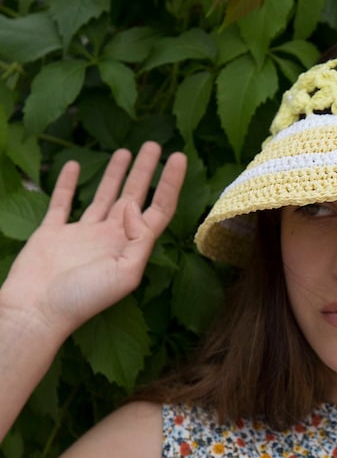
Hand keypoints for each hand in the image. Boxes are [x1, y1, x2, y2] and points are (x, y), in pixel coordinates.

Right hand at [0, 142, 186, 341]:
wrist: (36, 312)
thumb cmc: (84, 298)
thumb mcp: (126, 272)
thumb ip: (139, 238)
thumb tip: (136, 206)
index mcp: (131, 246)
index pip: (158, 209)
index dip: (171, 184)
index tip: (179, 157)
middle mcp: (111, 237)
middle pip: (134, 196)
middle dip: (146, 171)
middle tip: (155, 145)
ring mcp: (82, 234)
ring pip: (104, 195)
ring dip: (115, 173)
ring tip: (126, 150)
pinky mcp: (53, 232)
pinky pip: (61, 202)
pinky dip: (66, 183)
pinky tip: (72, 165)